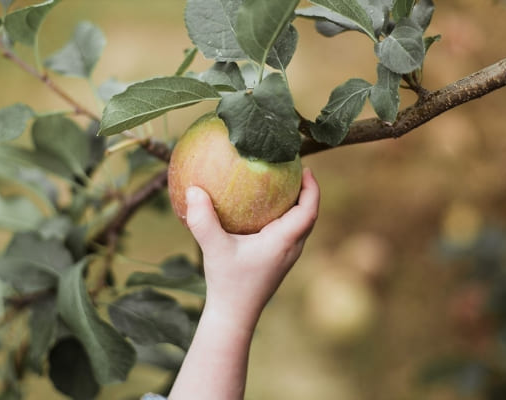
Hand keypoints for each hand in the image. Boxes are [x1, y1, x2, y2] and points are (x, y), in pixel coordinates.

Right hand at [185, 168, 319, 327]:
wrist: (233, 316)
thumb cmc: (227, 283)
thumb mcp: (213, 248)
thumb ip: (203, 220)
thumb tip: (193, 190)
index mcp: (284, 241)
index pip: (309, 211)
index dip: (312, 188)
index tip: (305, 168)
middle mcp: (291, 248)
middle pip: (307, 216)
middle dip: (305, 193)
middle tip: (293, 171)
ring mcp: (285, 257)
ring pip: (298, 226)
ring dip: (295, 206)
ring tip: (280, 186)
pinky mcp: (276, 262)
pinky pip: (286, 234)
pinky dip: (282, 218)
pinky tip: (260, 211)